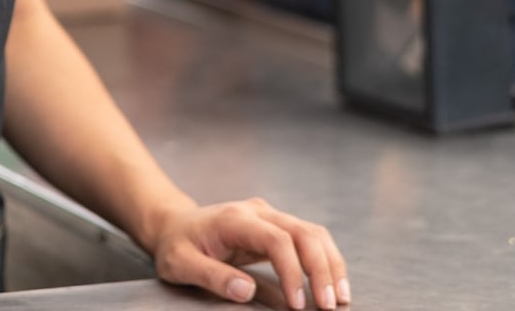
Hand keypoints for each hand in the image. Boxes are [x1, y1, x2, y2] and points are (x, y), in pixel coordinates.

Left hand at [147, 198, 348, 308]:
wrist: (175, 225)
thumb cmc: (177, 245)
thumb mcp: (180, 264)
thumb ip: (211, 276)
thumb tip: (245, 291)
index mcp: (235, 219)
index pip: (276, 240)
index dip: (292, 272)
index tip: (297, 305)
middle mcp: (258, 212)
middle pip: (303, 233)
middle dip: (322, 269)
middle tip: (329, 305)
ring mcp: (271, 217)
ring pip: (313, 233)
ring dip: (331, 264)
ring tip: (339, 297)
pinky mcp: (278, 227)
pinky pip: (309, 239)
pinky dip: (325, 260)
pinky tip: (332, 283)